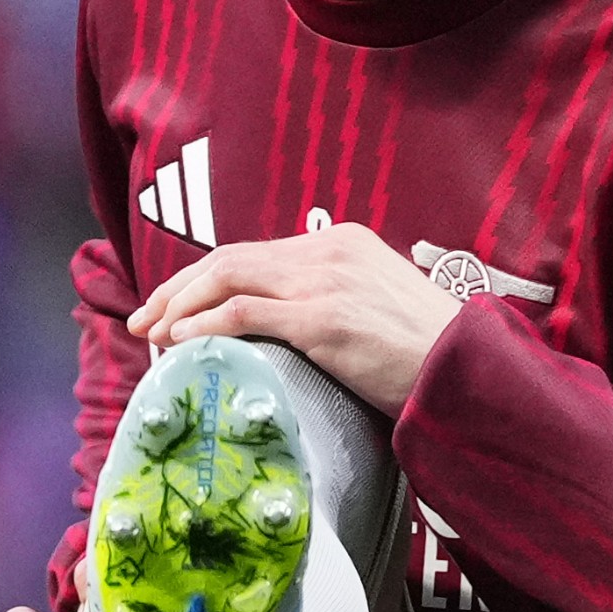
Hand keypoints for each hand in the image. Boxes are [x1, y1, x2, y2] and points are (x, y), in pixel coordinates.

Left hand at [130, 223, 463, 413]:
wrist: (469, 368)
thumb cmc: (428, 351)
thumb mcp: (378, 305)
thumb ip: (336, 299)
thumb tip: (290, 325)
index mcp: (341, 243)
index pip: (254, 253)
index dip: (204, 280)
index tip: (174, 307)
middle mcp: (329, 251)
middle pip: (229, 258)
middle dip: (176, 289)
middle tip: (143, 320)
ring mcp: (325, 282)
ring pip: (226, 278)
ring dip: (179, 306)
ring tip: (153, 335)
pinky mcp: (324, 319)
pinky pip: (243, 313)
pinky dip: (203, 324)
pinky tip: (181, 341)